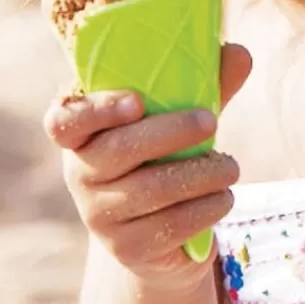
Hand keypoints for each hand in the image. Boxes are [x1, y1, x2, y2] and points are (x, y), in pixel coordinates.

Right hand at [44, 44, 251, 291]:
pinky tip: (224, 197)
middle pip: (118, 150)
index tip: (138, 101)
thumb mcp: (178, 119)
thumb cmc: (166, 157)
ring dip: (201, 174)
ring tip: (231, 167)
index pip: (65, 121)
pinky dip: (206, 207)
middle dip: (171, 132)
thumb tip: (239, 54)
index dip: (97, 110)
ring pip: (151, 189)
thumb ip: (203, 85)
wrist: (162, 236)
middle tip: (212, 121)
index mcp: (81, 134)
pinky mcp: (127, 249)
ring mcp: (99, 216)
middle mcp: (79, 174)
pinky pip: (170, 225)